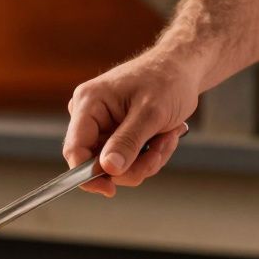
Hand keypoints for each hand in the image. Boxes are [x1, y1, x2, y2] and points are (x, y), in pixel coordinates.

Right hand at [62, 53, 199, 196]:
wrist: (183, 69)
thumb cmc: (167, 79)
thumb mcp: (151, 112)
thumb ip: (128, 141)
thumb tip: (108, 169)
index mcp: (89, 103)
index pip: (75, 149)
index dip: (87, 175)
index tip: (110, 189)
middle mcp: (90, 115)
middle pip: (98, 163)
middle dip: (133, 164)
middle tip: (159, 152)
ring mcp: (103, 126)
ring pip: (117, 166)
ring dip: (147, 159)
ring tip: (166, 137)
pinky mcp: (116, 134)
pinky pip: (128, 160)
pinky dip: (149, 155)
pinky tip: (163, 136)